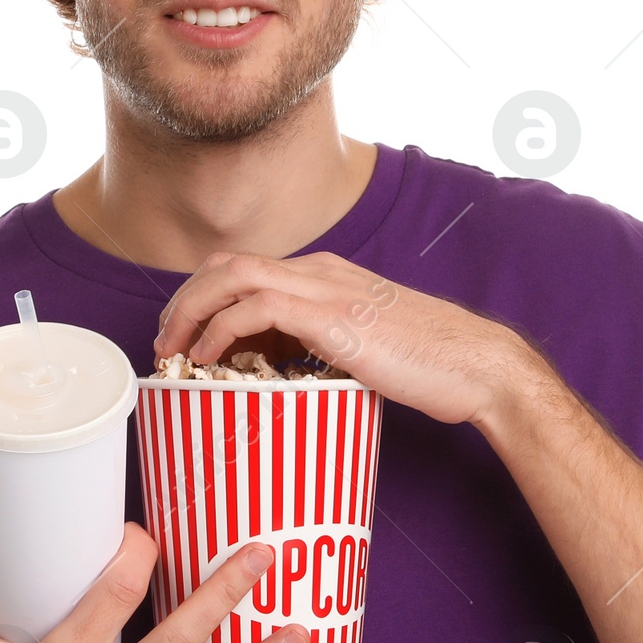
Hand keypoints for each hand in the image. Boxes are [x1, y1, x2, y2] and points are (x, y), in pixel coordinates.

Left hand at [151, 249, 533, 425]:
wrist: (477, 365)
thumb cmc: (431, 366)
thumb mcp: (365, 350)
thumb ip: (324, 350)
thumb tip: (285, 379)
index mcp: (327, 275)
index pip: (245, 269)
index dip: (203, 298)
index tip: (185, 338)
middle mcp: (321, 271)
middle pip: (225, 264)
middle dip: (183, 301)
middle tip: (165, 344)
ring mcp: (325, 288)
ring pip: (230, 276)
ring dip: (190, 312)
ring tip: (174, 351)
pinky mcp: (331, 316)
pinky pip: (254, 308)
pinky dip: (221, 330)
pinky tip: (210, 359)